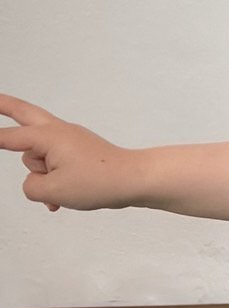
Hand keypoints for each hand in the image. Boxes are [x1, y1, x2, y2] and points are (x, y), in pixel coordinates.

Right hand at [0, 94, 139, 211]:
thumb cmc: (100, 181)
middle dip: (2, 106)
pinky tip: (61, 202)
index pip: (5, 138)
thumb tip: (36, 182)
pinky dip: (55, 184)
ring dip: (44, 178)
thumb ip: (31, 186)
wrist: (137, 180)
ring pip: (39, 159)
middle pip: (22, 113)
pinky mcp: (79, 152)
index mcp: (47, 136)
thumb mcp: (53, 190)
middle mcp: (57, 132)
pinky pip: (55, 168)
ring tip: (66, 189)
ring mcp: (70, 140)